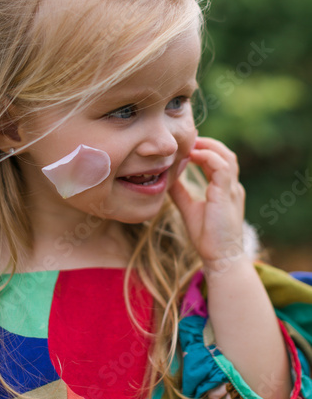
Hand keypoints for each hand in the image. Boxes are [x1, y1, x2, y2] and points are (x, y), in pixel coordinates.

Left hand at [169, 137, 245, 271]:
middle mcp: (231, 187)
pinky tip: (192, 156)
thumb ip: (181, 193)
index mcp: (225, 190)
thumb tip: (167, 179)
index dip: (203, 151)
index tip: (186, 146)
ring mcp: (232, 190)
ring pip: (227, 156)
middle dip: (207, 144)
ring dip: (208, 147)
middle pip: (225, 154)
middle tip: (187, 140)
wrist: (220, 257)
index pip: (218, 162)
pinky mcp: (227, 194)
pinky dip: (207, 157)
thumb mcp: (189, 209)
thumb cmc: (207, 237)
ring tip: (189, 145)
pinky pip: (221, 167)